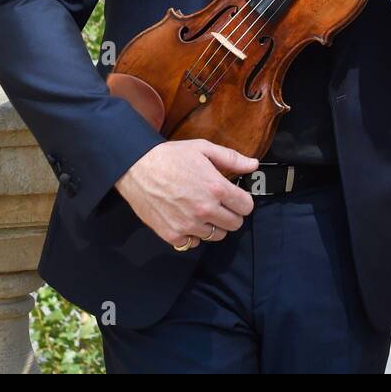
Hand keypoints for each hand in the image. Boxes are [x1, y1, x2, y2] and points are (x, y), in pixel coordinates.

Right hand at [115, 140, 257, 248]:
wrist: (136, 168)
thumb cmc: (170, 156)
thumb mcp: (203, 148)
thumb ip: (231, 158)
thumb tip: (253, 165)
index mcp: (216, 188)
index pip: (246, 207)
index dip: (242, 200)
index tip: (234, 197)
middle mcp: (205, 210)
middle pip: (235, 224)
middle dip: (230, 214)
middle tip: (219, 204)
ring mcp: (189, 225)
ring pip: (216, 235)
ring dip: (213, 225)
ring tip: (200, 210)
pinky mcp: (173, 234)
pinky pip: (194, 243)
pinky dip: (193, 234)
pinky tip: (186, 219)